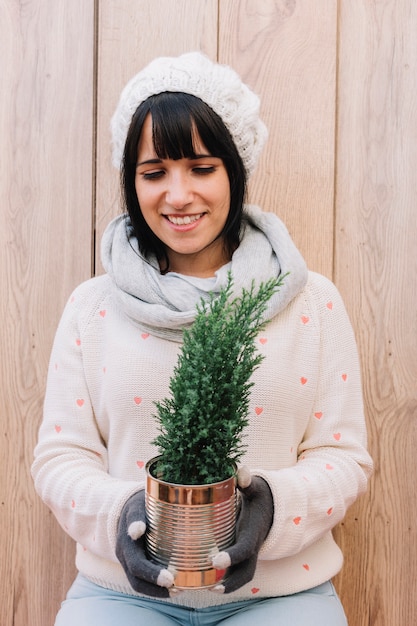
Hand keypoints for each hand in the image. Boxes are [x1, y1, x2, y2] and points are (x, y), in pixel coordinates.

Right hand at [116, 490, 174, 597]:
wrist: (128, 513)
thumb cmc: (147, 504)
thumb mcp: (150, 497)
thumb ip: (160, 499)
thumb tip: (176, 503)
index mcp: (130, 521)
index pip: (132, 524)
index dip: (135, 526)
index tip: (138, 531)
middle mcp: (124, 544)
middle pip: (134, 564)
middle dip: (151, 574)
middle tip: (171, 580)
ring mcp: (126, 560)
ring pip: (136, 580)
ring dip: (155, 589)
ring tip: (177, 590)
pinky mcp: (133, 569)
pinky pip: (142, 584)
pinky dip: (157, 590)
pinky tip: (175, 590)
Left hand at [211, 467, 272, 593]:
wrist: (273, 505)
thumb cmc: (259, 494)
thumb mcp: (255, 486)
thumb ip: (247, 481)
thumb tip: (241, 471)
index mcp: (254, 531)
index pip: (245, 548)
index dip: (232, 556)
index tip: (214, 560)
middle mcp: (253, 546)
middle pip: (246, 572)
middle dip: (231, 583)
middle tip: (210, 587)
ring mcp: (249, 553)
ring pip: (241, 576)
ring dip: (226, 586)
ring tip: (204, 588)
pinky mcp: (242, 555)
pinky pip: (235, 572)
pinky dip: (222, 579)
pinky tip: (202, 580)